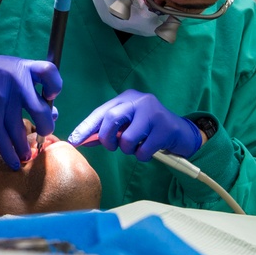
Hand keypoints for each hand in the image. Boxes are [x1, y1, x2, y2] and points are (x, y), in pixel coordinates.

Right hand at [0, 51, 61, 168]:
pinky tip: (14, 162)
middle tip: (44, 133)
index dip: (55, 86)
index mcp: (24, 67)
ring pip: (21, 130)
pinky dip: (10, 154)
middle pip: (41, 110)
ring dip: (25, 147)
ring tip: (26, 155)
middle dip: (46, 127)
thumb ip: (32, 87)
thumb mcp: (12, 69)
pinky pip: (3, 139)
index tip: (50, 96)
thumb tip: (54, 113)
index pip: (49, 72)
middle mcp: (17, 82)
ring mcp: (3, 98)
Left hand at [67, 89, 201, 160]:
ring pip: (127, 138)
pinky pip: (143, 150)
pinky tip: (149, 149)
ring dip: (128, 150)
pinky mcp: (165, 128)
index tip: (73, 141)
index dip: (86, 127)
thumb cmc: (149, 130)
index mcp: (127, 98)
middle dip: (107, 138)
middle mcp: (140, 101)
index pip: (101, 112)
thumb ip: (108, 130)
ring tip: (137, 146)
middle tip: (112, 147)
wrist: (181, 132)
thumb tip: (83, 140)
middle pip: (111, 118)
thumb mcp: (128, 125)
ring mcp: (154, 113)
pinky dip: (142, 156)